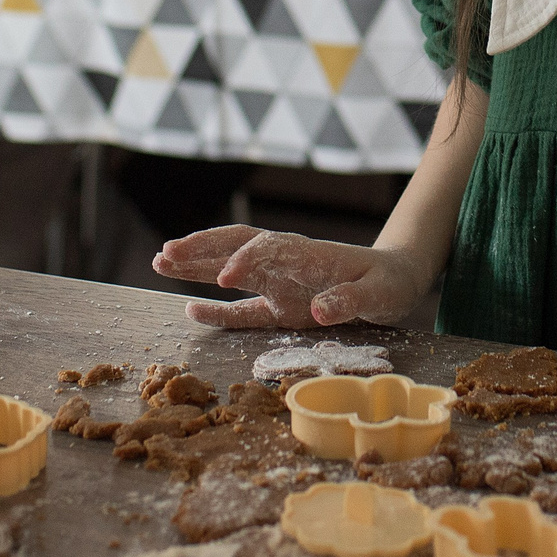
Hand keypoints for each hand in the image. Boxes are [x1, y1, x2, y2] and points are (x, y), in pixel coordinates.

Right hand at [153, 225, 433, 328]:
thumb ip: (351, 300)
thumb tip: (319, 310)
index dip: (245, 260)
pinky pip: (243, 308)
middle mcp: (287, 263)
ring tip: (161, 262)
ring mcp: (280, 283)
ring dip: (197, 265)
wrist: (396, 281)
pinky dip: (217, 309)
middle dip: (202, 248)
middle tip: (166, 253)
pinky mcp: (280, 305)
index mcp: (310, 255)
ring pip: (230, 268)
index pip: (269, 248)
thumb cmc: (389, 283)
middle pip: (236, 246)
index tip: (224, 280)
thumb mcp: (381, 292)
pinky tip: (190, 310)